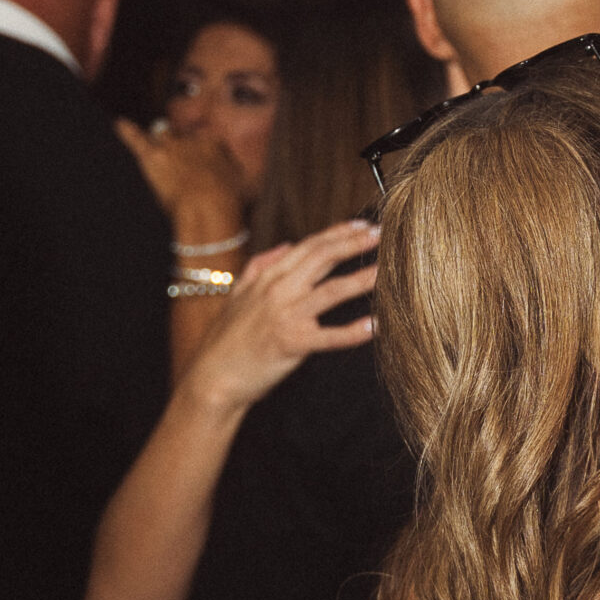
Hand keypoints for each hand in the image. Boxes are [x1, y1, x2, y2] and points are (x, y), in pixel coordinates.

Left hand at [115, 115, 245, 224]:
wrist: (207, 209)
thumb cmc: (231, 201)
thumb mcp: (249, 186)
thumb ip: (248, 177)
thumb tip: (254, 177)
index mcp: (214, 143)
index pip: (208, 139)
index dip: (207, 153)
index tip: (209, 167)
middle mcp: (191, 139)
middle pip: (184, 137)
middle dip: (184, 147)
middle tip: (186, 165)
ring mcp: (170, 147)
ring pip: (162, 134)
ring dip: (162, 140)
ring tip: (160, 147)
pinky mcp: (152, 158)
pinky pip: (136, 139)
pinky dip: (127, 131)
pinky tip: (119, 124)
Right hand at [182, 221, 379, 416]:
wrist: (212, 375)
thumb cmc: (226, 339)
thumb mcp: (238, 294)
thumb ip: (261, 266)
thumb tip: (286, 246)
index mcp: (268, 277)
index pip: (309, 246)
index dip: (338, 233)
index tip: (362, 224)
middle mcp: (278, 290)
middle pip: (323, 258)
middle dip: (354, 244)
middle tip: (382, 234)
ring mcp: (286, 315)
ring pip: (332, 291)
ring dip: (362, 279)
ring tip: (387, 271)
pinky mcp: (292, 343)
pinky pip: (331, 336)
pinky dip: (355, 331)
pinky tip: (377, 326)